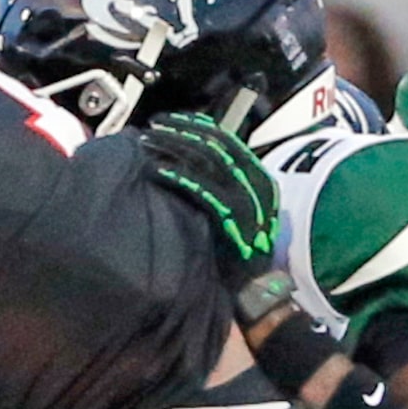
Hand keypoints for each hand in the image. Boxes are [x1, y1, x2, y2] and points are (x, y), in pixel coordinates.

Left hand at [138, 112, 280, 283]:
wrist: (257, 289)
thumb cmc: (240, 251)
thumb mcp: (238, 211)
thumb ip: (222, 186)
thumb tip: (190, 160)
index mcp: (259, 178)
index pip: (226, 141)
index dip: (197, 126)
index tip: (171, 120)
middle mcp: (257, 184)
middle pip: (215, 146)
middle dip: (181, 131)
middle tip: (153, 126)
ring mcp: (247, 200)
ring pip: (208, 161)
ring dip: (175, 147)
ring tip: (149, 142)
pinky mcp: (233, 218)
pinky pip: (203, 190)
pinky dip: (179, 176)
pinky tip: (157, 170)